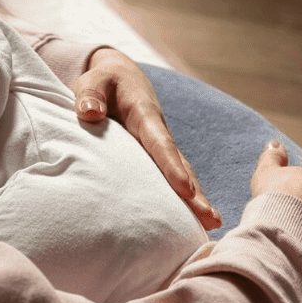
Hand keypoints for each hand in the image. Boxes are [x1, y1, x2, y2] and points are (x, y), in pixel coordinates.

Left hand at [75, 48, 222, 230]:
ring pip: (182, 174)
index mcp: (145, 116)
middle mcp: (159, 134)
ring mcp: (159, 148)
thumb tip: (90, 113)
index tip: (185, 190)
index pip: (160, 144)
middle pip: (180, 165)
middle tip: (210, 218)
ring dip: (196, 199)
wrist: (119, 78)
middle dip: (195, 193)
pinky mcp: (155, 158)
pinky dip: (183, 198)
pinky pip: (171, 178)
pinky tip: (191, 221)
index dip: (172, 167)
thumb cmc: (104, 82)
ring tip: (212, 225)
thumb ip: (90, 95)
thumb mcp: (93, 81)